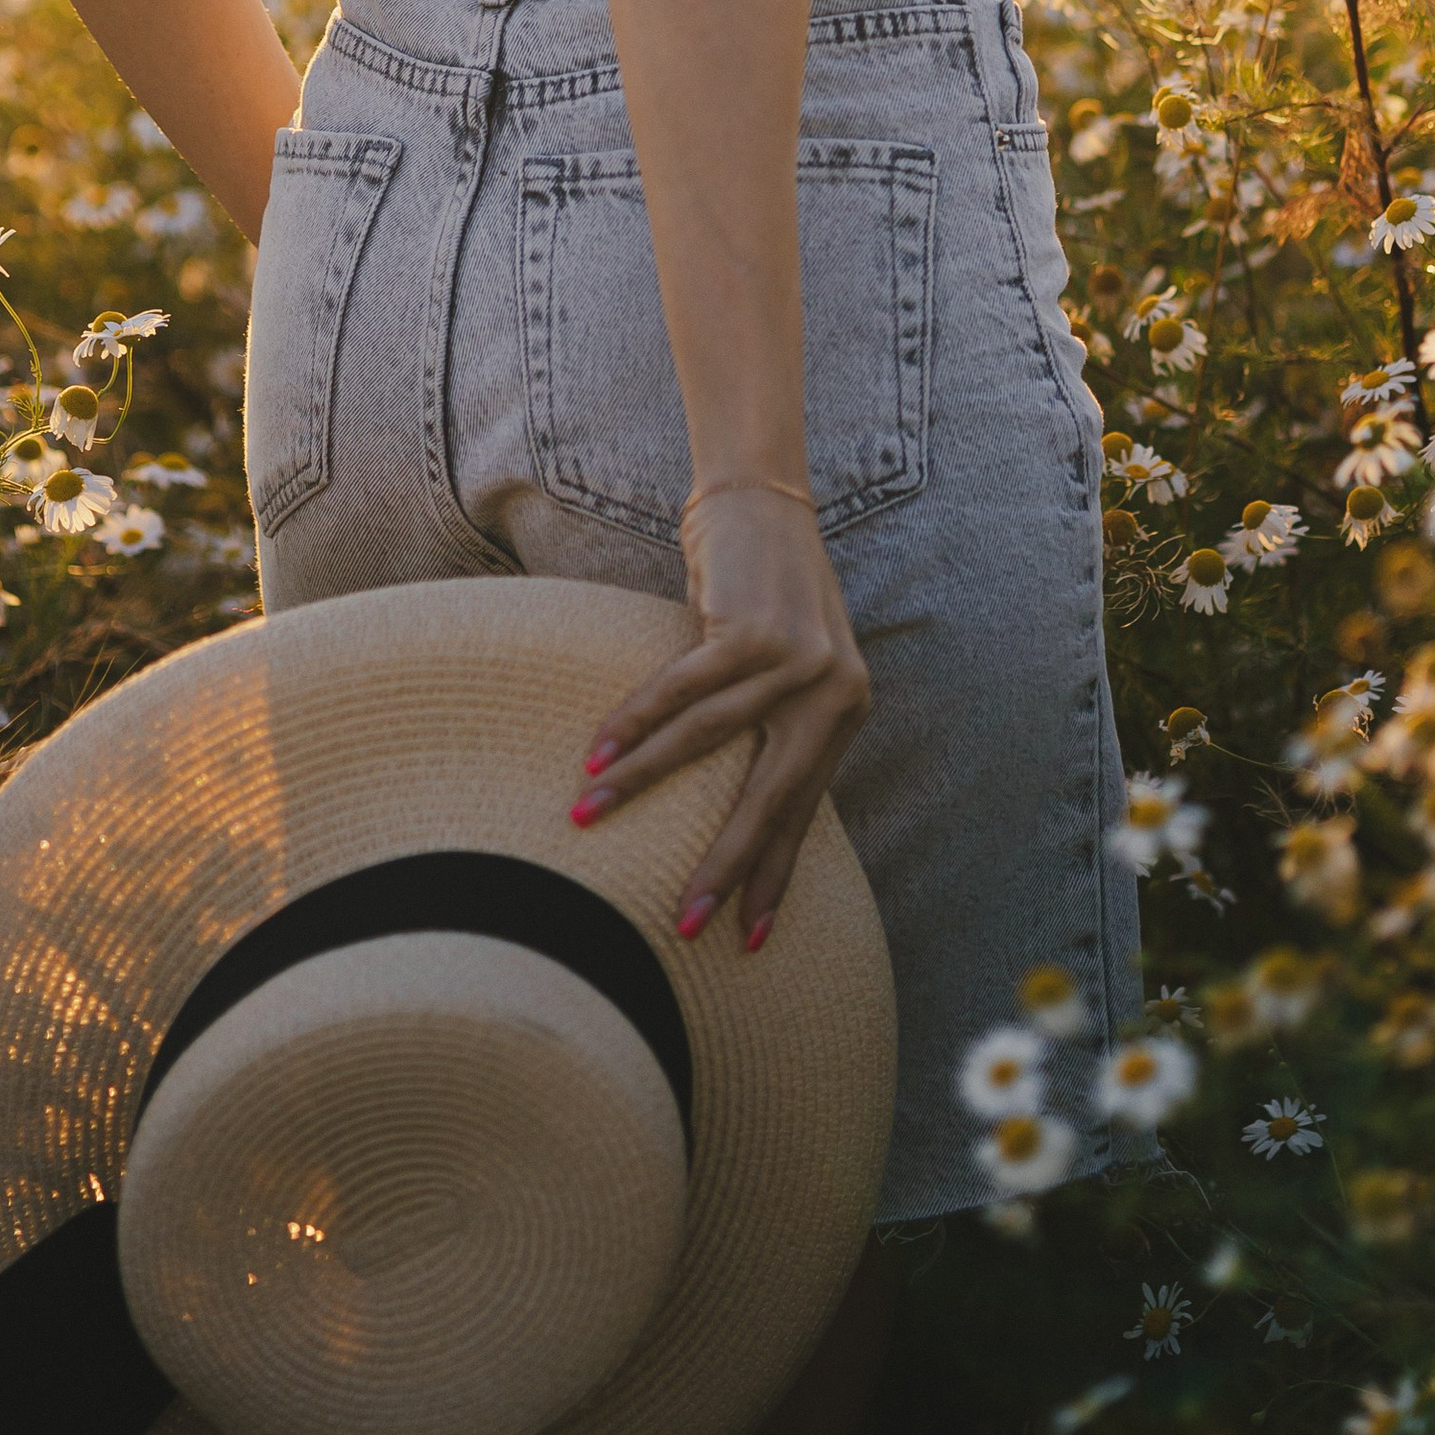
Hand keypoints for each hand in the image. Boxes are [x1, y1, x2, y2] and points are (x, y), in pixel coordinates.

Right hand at [569, 486, 869, 949]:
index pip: (803, 810)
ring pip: (708, 743)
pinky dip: (635, 723)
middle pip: (770, 797)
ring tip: (590, 818)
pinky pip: (681, 691)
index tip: (752, 936)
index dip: (775, 874)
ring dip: (642, 785)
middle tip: (687, 923)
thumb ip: (773, 727)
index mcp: (843, 711)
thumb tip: (735, 812)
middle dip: (727, 866)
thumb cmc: (760, 590)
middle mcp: (831, 692)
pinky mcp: (751, 630)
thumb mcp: (785, 666)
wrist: (761, 499)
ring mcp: (795, 660)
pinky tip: (597, 754)